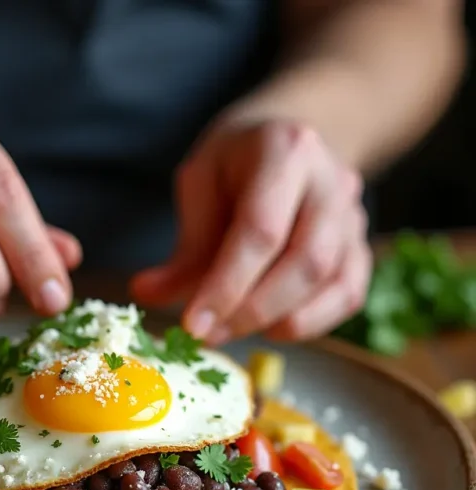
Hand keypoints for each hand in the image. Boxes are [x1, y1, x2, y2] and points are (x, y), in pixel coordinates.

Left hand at [131, 118, 371, 342]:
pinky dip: (309, 323)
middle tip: (208, 335)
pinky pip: (348, 295)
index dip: (226, 285)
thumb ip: (184, 245)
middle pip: (304, 262)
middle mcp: (332, 181)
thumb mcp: (199, 183)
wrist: (293, 138)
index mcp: (285, 150)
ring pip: (332, 283)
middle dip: (251, 311)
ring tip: (230, 331)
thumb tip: (145, 295)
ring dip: (278, 321)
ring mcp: (354, 215)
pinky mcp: (361, 246)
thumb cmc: (238, 161)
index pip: (261, 230)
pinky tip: (270, 328)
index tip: (192, 324)